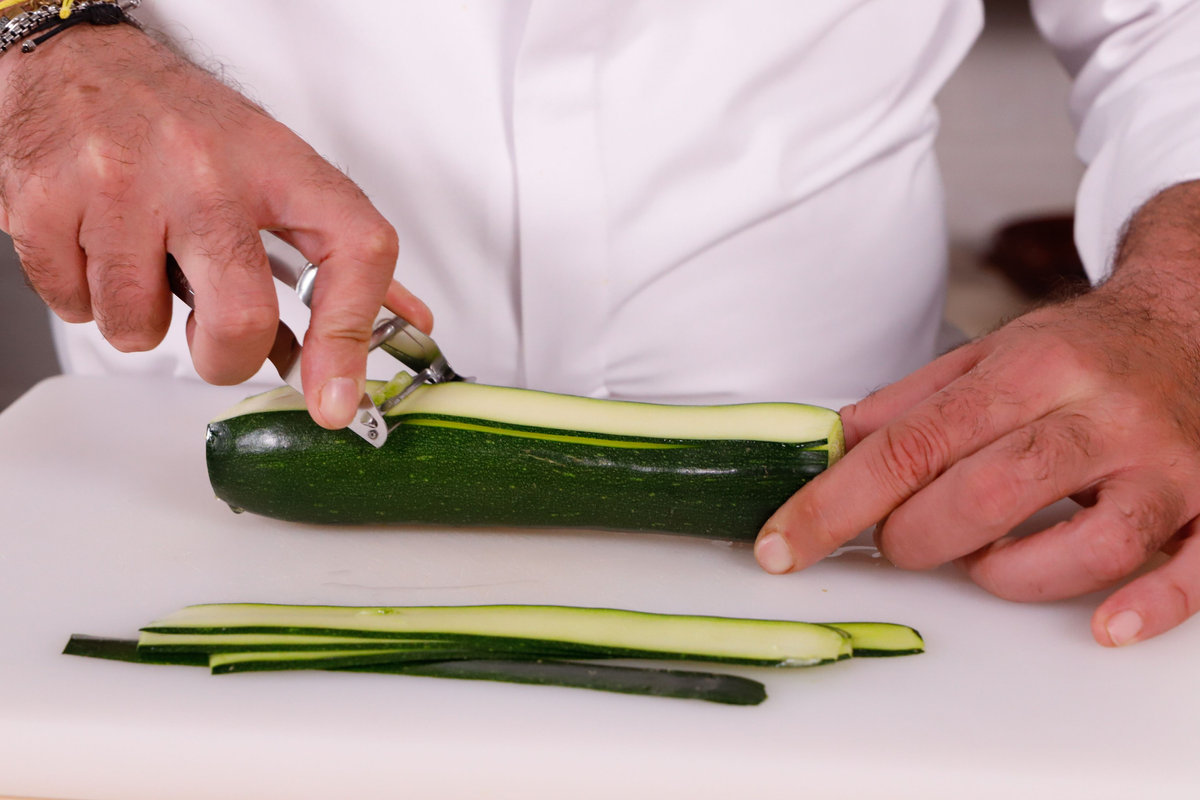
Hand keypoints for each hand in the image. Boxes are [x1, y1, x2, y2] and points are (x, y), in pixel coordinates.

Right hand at [0, 23, 430, 427]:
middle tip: (216, 338)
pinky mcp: (48, 203)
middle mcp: (205, 172)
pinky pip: (76, 307)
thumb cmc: (189, 126)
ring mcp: (124, 186)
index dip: (351, 339)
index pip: (355, 252)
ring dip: (143, 322)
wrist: (83, 63)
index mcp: (280, 166)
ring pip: (140, 329)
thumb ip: (341, 259)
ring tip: (147, 264)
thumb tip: (404, 324)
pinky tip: (102, 248)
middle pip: (240, 319)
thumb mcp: (280, 175)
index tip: (338, 398)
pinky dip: (87, 298)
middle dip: (226, 357)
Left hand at [755, 180, 1199, 646]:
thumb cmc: (1079, 349)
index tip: (781, 547)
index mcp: (1028, 369)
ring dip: (1012, 574)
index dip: (835, 504)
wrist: (1195, 315)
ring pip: (1091, 539)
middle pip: (989, 492)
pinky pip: (1196, 565)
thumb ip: (907, 403)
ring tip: (982, 564)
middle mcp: (1096, 412)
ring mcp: (1162, 461)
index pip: (910, 445)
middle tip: (899, 544)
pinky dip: (1151, 603)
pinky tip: (1103, 625)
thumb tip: (828, 445)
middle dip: (918, 538)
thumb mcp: (987, 352)